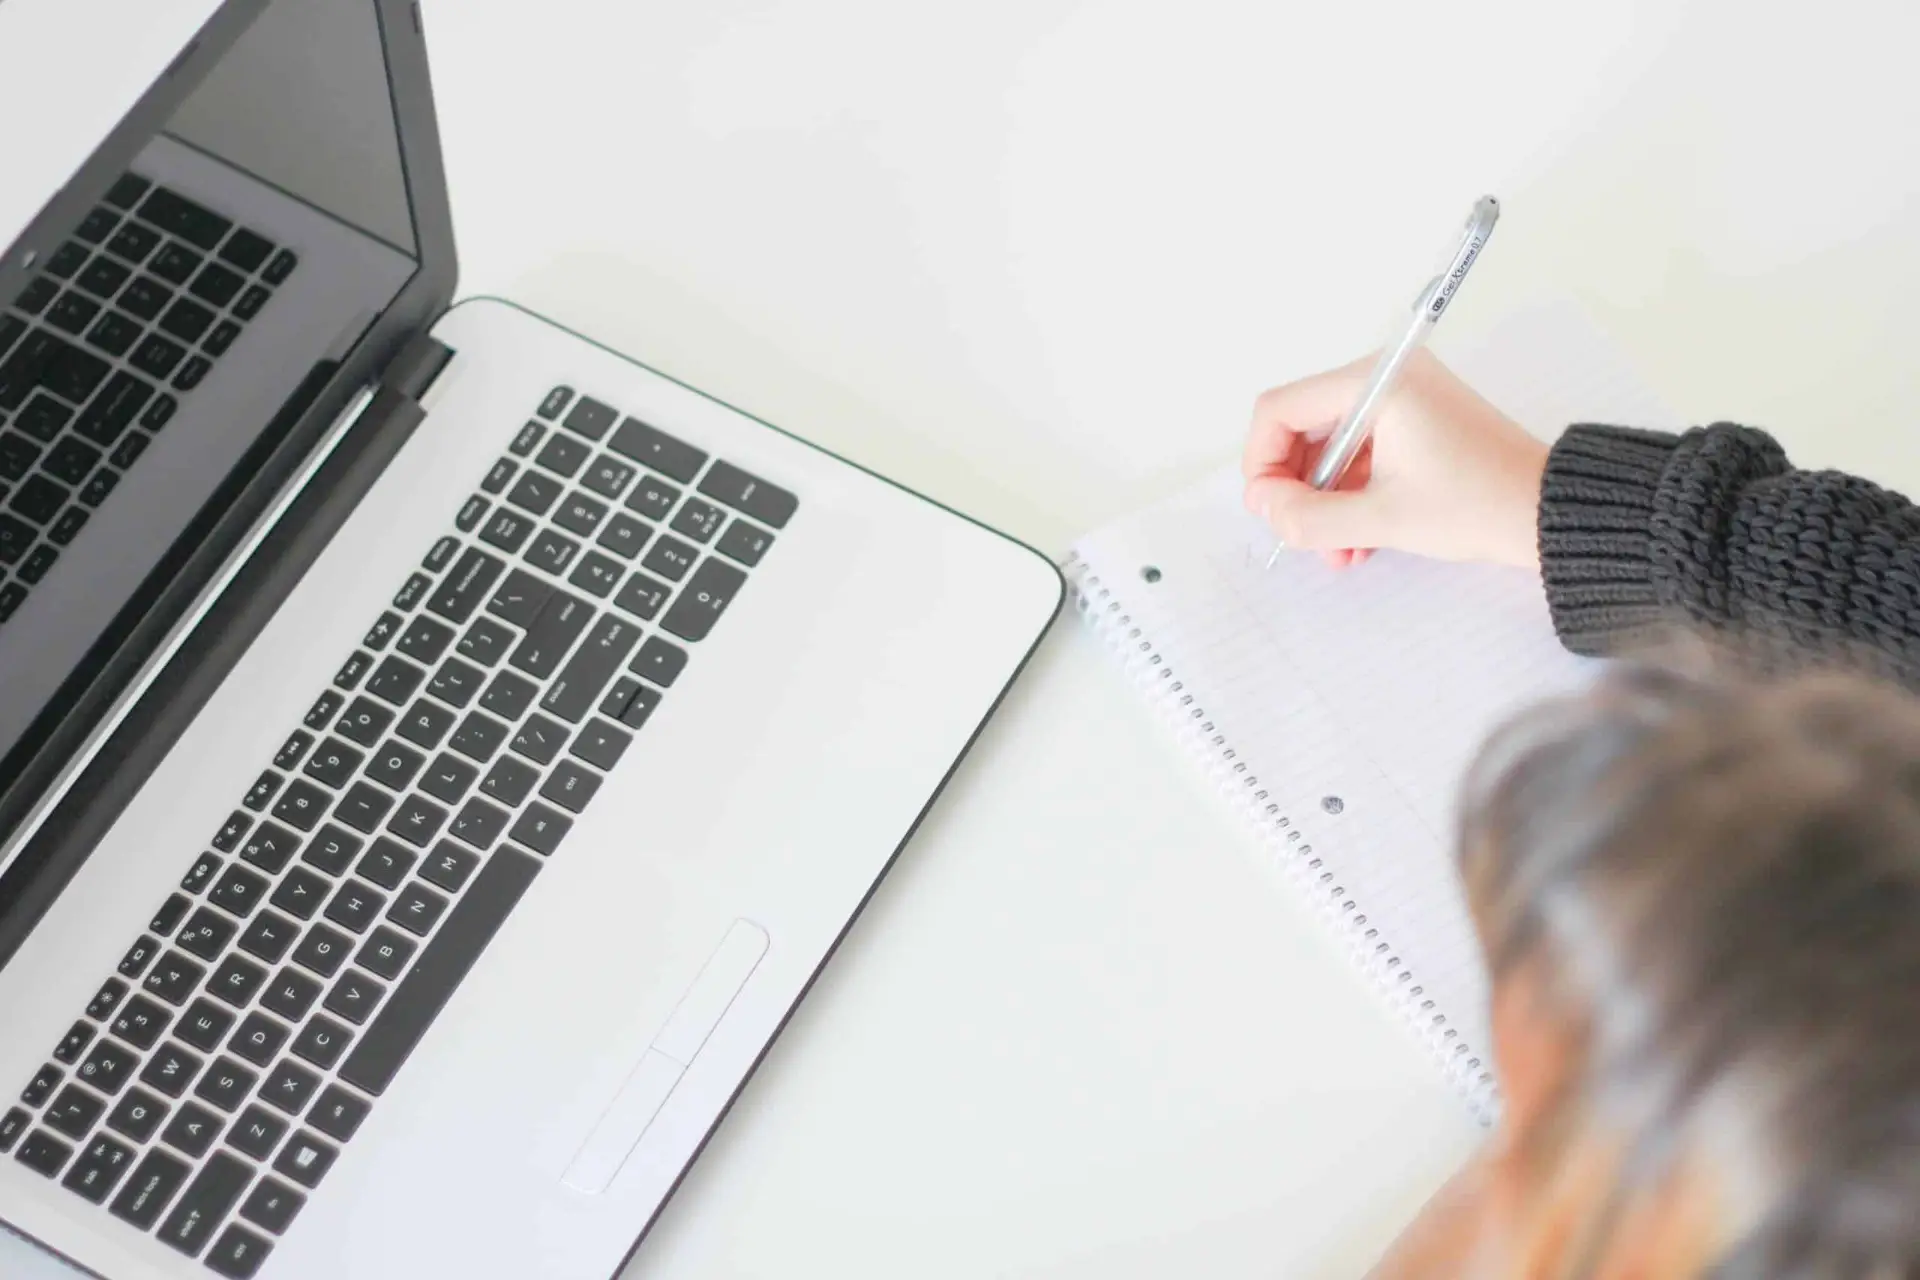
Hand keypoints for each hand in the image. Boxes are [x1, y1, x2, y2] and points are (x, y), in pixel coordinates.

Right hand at [1241, 349, 1548, 569]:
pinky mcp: (1416, 422)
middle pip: (1302, 427)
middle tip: (1301, 534)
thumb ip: (1307, 515)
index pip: (1280, 409)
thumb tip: (1263, 505)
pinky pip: (1361, 454)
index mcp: (1376, 383)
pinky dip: (1351, 494)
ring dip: (1324, 501)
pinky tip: (1358, 539)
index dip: (1262, 462)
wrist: (1549, 512)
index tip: (1270, 509)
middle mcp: (1386, 378)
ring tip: (1338, 550)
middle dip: (1297, 488)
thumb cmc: (1478, 504)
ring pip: (1330, 448)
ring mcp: (1402, 399)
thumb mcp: (1380, 519)